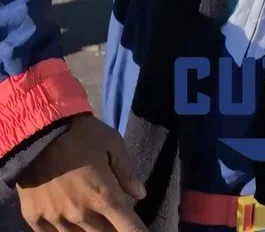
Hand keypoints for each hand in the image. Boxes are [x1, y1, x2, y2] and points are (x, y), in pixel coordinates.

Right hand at [17, 115, 147, 231]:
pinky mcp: (35, 218)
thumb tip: (141, 194)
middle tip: (114, 218)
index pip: (128, 227)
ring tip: (93, 219)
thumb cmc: (80, 134)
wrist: (36, 131)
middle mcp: (81, 214)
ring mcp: (56, 219)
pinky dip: (64, 230)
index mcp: (103, 196)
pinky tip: (68, 222)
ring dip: (90, 230)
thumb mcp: (111, 142)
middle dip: (113, 229)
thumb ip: (126, 171)